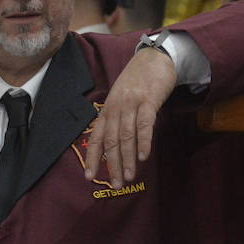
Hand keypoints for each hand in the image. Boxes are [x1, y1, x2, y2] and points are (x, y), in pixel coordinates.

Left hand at [84, 47, 176, 185]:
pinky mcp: (148, 101)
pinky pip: (144, 124)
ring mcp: (131, 104)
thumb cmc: (138, 82)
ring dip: (127, 158)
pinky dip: (143, 141)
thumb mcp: (122, 100)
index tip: (89, 178)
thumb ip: (119, 120)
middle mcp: (116, 108)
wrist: (154, 58)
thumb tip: (118, 147)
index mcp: (108, 110)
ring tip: (128, 176)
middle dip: (112, 165)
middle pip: (111, 141)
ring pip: (126, 136)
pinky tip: (143, 157)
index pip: (97, 138)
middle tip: (115, 185)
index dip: (92, 159)